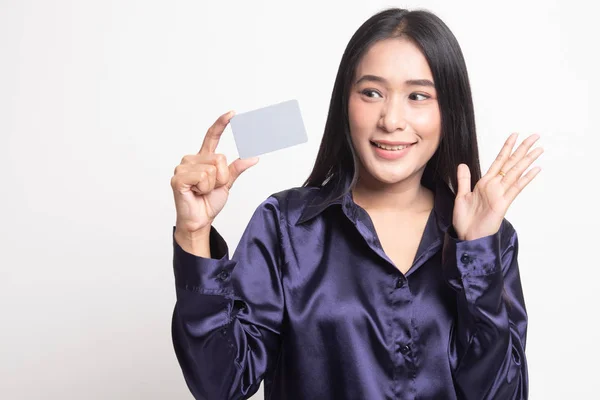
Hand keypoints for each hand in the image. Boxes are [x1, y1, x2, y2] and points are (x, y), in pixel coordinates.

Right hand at [170, 111, 258, 236]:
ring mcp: (183, 168)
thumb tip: (253, 157)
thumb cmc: (208, 202)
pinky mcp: (178, 178)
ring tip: (202, 192)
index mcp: (203, 159)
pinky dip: (204, 188)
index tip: (232, 113)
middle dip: (222, 177)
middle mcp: (191, 160)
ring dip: (213, 185)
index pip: (211, 136)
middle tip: (211, 189)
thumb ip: (237, 168)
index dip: (221, 124)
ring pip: (212, 169)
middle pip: (219, 158)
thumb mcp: (227, 183)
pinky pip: (203, 177)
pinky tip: (195, 193)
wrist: (199, 220)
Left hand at [452, 133, 542, 240]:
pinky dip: (525, 178)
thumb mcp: (461, 196)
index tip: (514, 135)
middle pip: (511, 163)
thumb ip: (464, 180)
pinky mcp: (503, 203)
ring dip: (527, 160)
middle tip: (535, 136)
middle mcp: (494, 186)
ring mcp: (500, 194)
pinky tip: (535, 169)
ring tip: (539, 149)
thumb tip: (463, 164)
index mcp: (485, 183)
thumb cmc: (465, 220)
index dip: (506, 148)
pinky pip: (515, 188)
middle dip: (522, 149)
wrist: (467, 237)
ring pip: (516, 172)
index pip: (498, 161)